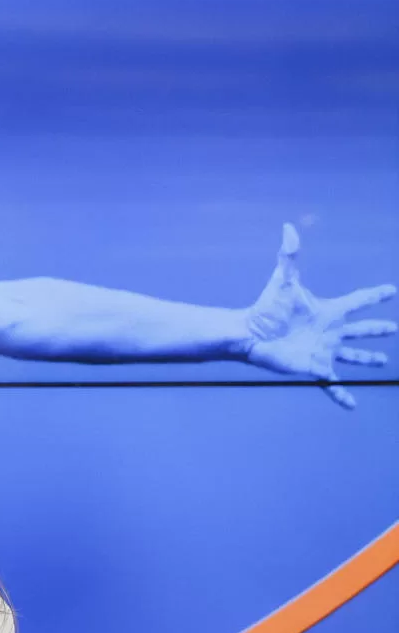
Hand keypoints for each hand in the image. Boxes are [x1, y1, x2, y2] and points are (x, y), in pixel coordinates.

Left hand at [240, 224, 393, 407]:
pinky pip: (331, 385)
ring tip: (381, 361)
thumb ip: (289, 255)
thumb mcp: (283, 281)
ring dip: (367, 359)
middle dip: (377, 329)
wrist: (249, 335)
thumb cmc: (266, 309)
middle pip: (360, 330)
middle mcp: (329, 331)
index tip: (391, 291)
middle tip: (394, 328)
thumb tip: (288, 227)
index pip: (358, 301)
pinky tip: (351, 405)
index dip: (375, 296)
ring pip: (352, 357)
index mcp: (328, 311)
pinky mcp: (313, 368)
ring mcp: (323, 351)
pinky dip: (341, 395)